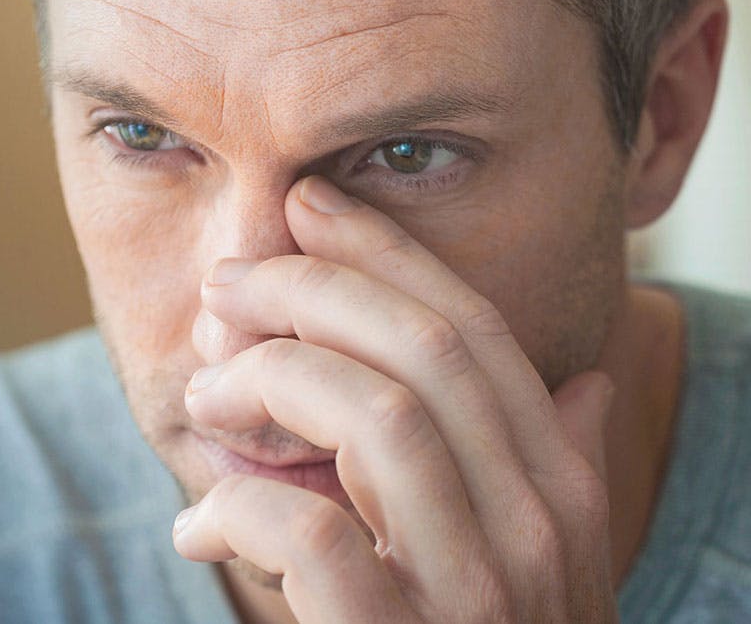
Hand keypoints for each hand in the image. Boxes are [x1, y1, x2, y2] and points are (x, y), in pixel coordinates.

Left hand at [173, 176, 618, 622]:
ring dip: (268, 383)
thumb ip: (569, 467)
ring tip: (206, 394)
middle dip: (311, 290)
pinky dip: (241, 507)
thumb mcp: (549, 557)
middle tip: (230, 282)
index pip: (469, 328)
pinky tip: (203, 523)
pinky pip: (311, 538)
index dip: (386, 253)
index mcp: (560, 486)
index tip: (311, 204)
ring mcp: (475, 593)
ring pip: (372, 416)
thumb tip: (587, 389)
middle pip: (421, 349)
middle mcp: (535, 526)